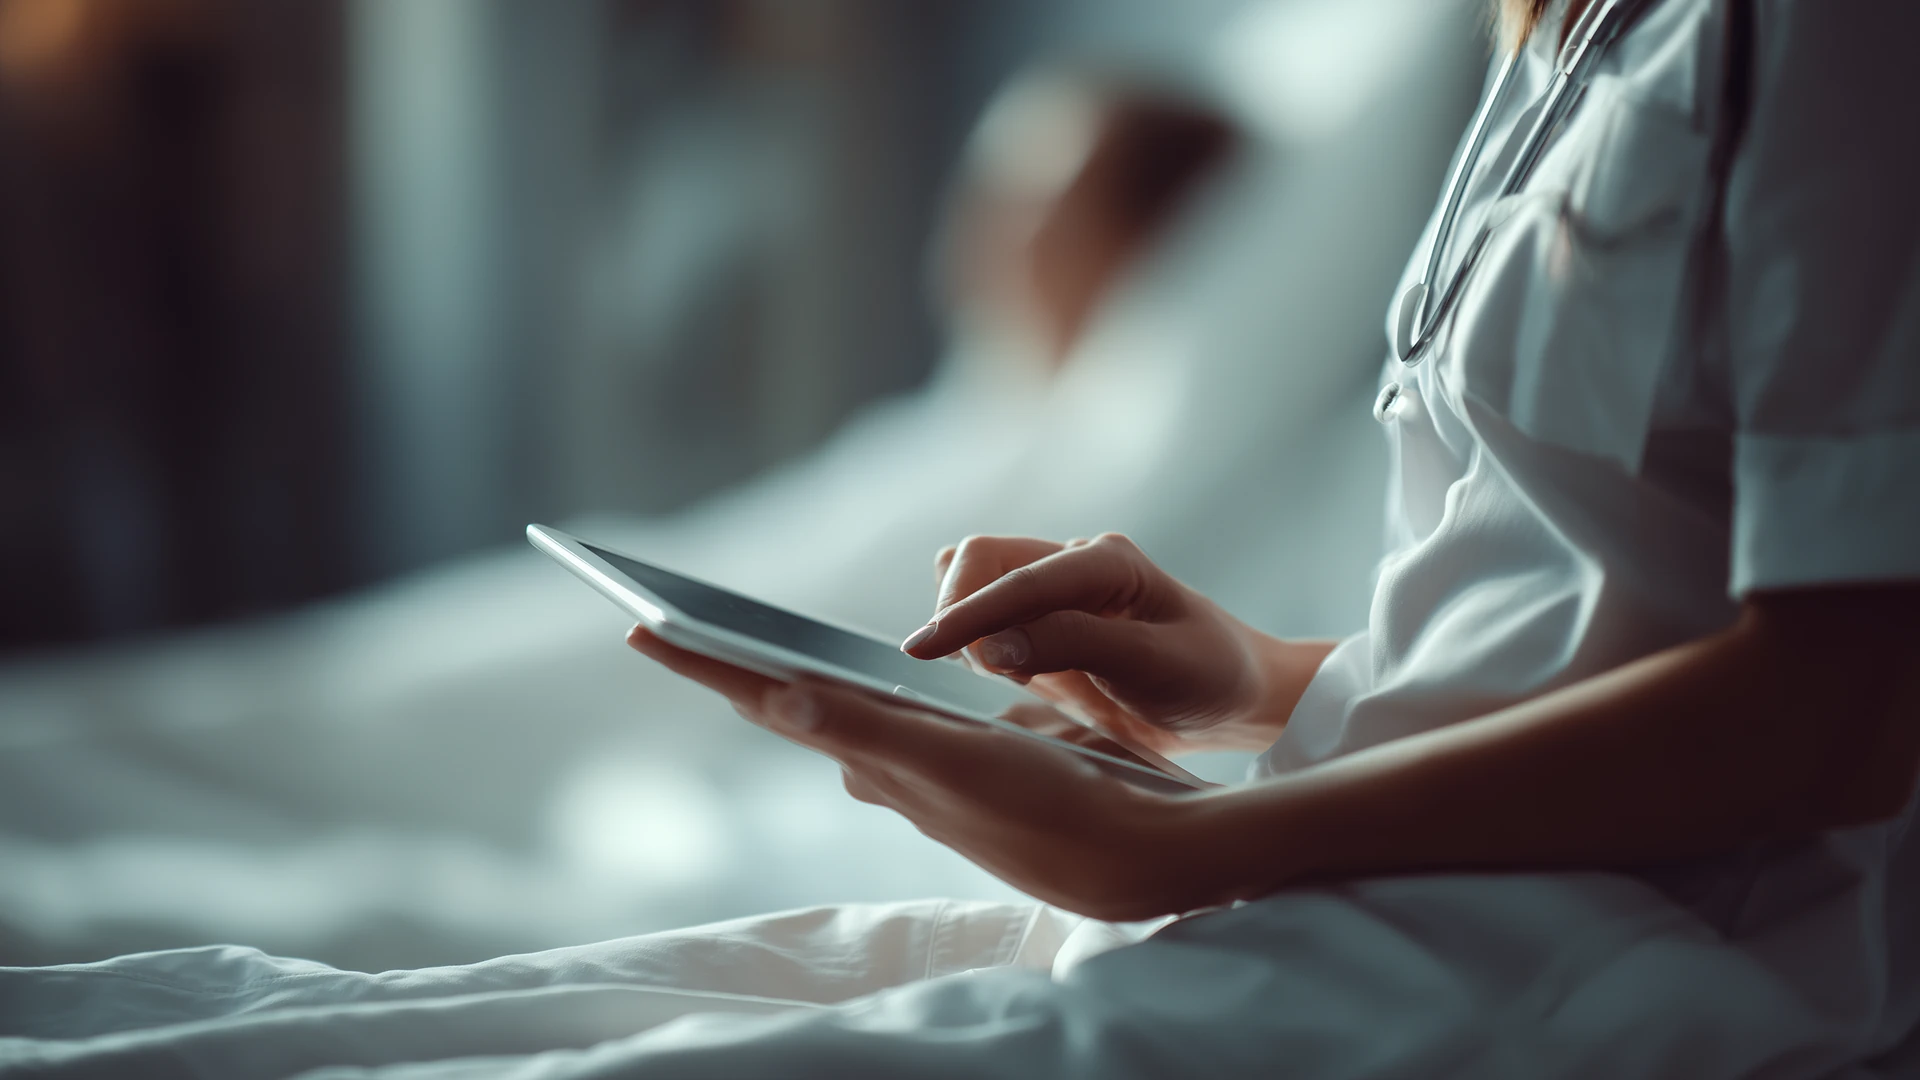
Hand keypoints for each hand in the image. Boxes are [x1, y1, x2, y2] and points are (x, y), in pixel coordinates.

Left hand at [626, 626, 1216, 919]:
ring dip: (780, 669)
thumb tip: (772, 700)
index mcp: (870, 755)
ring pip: (832, 704)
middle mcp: (884, 760)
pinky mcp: (964, 753)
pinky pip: (886, 708)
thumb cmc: (1047, 806)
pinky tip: (849, 667)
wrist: (1136, 850)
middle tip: (666, 614)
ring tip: (731, 635)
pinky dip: (850, 681)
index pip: (765, 698)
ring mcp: (922, 760)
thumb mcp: (952, 764)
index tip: (636, 622)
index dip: (701, 660)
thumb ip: (863, 730)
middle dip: (725, 659)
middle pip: (785, 698)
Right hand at [905, 534, 1328, 754]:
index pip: (1018, 577)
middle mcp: (1072, 566)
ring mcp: (1052, 595)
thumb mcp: (1156, 664)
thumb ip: (1076, 646)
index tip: (923, 649)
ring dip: (965, 627)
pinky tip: (999, 675)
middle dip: (959, 610)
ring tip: (1003, 675)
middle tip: (977, 671)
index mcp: (1106, 562)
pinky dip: (971, 644)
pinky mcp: (1038, 628)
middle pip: (981, 561)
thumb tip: (994, 645)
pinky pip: (982, 622)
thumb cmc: (1209, 675)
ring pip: (973, 586)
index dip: (967, 612)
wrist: (1234, 700)